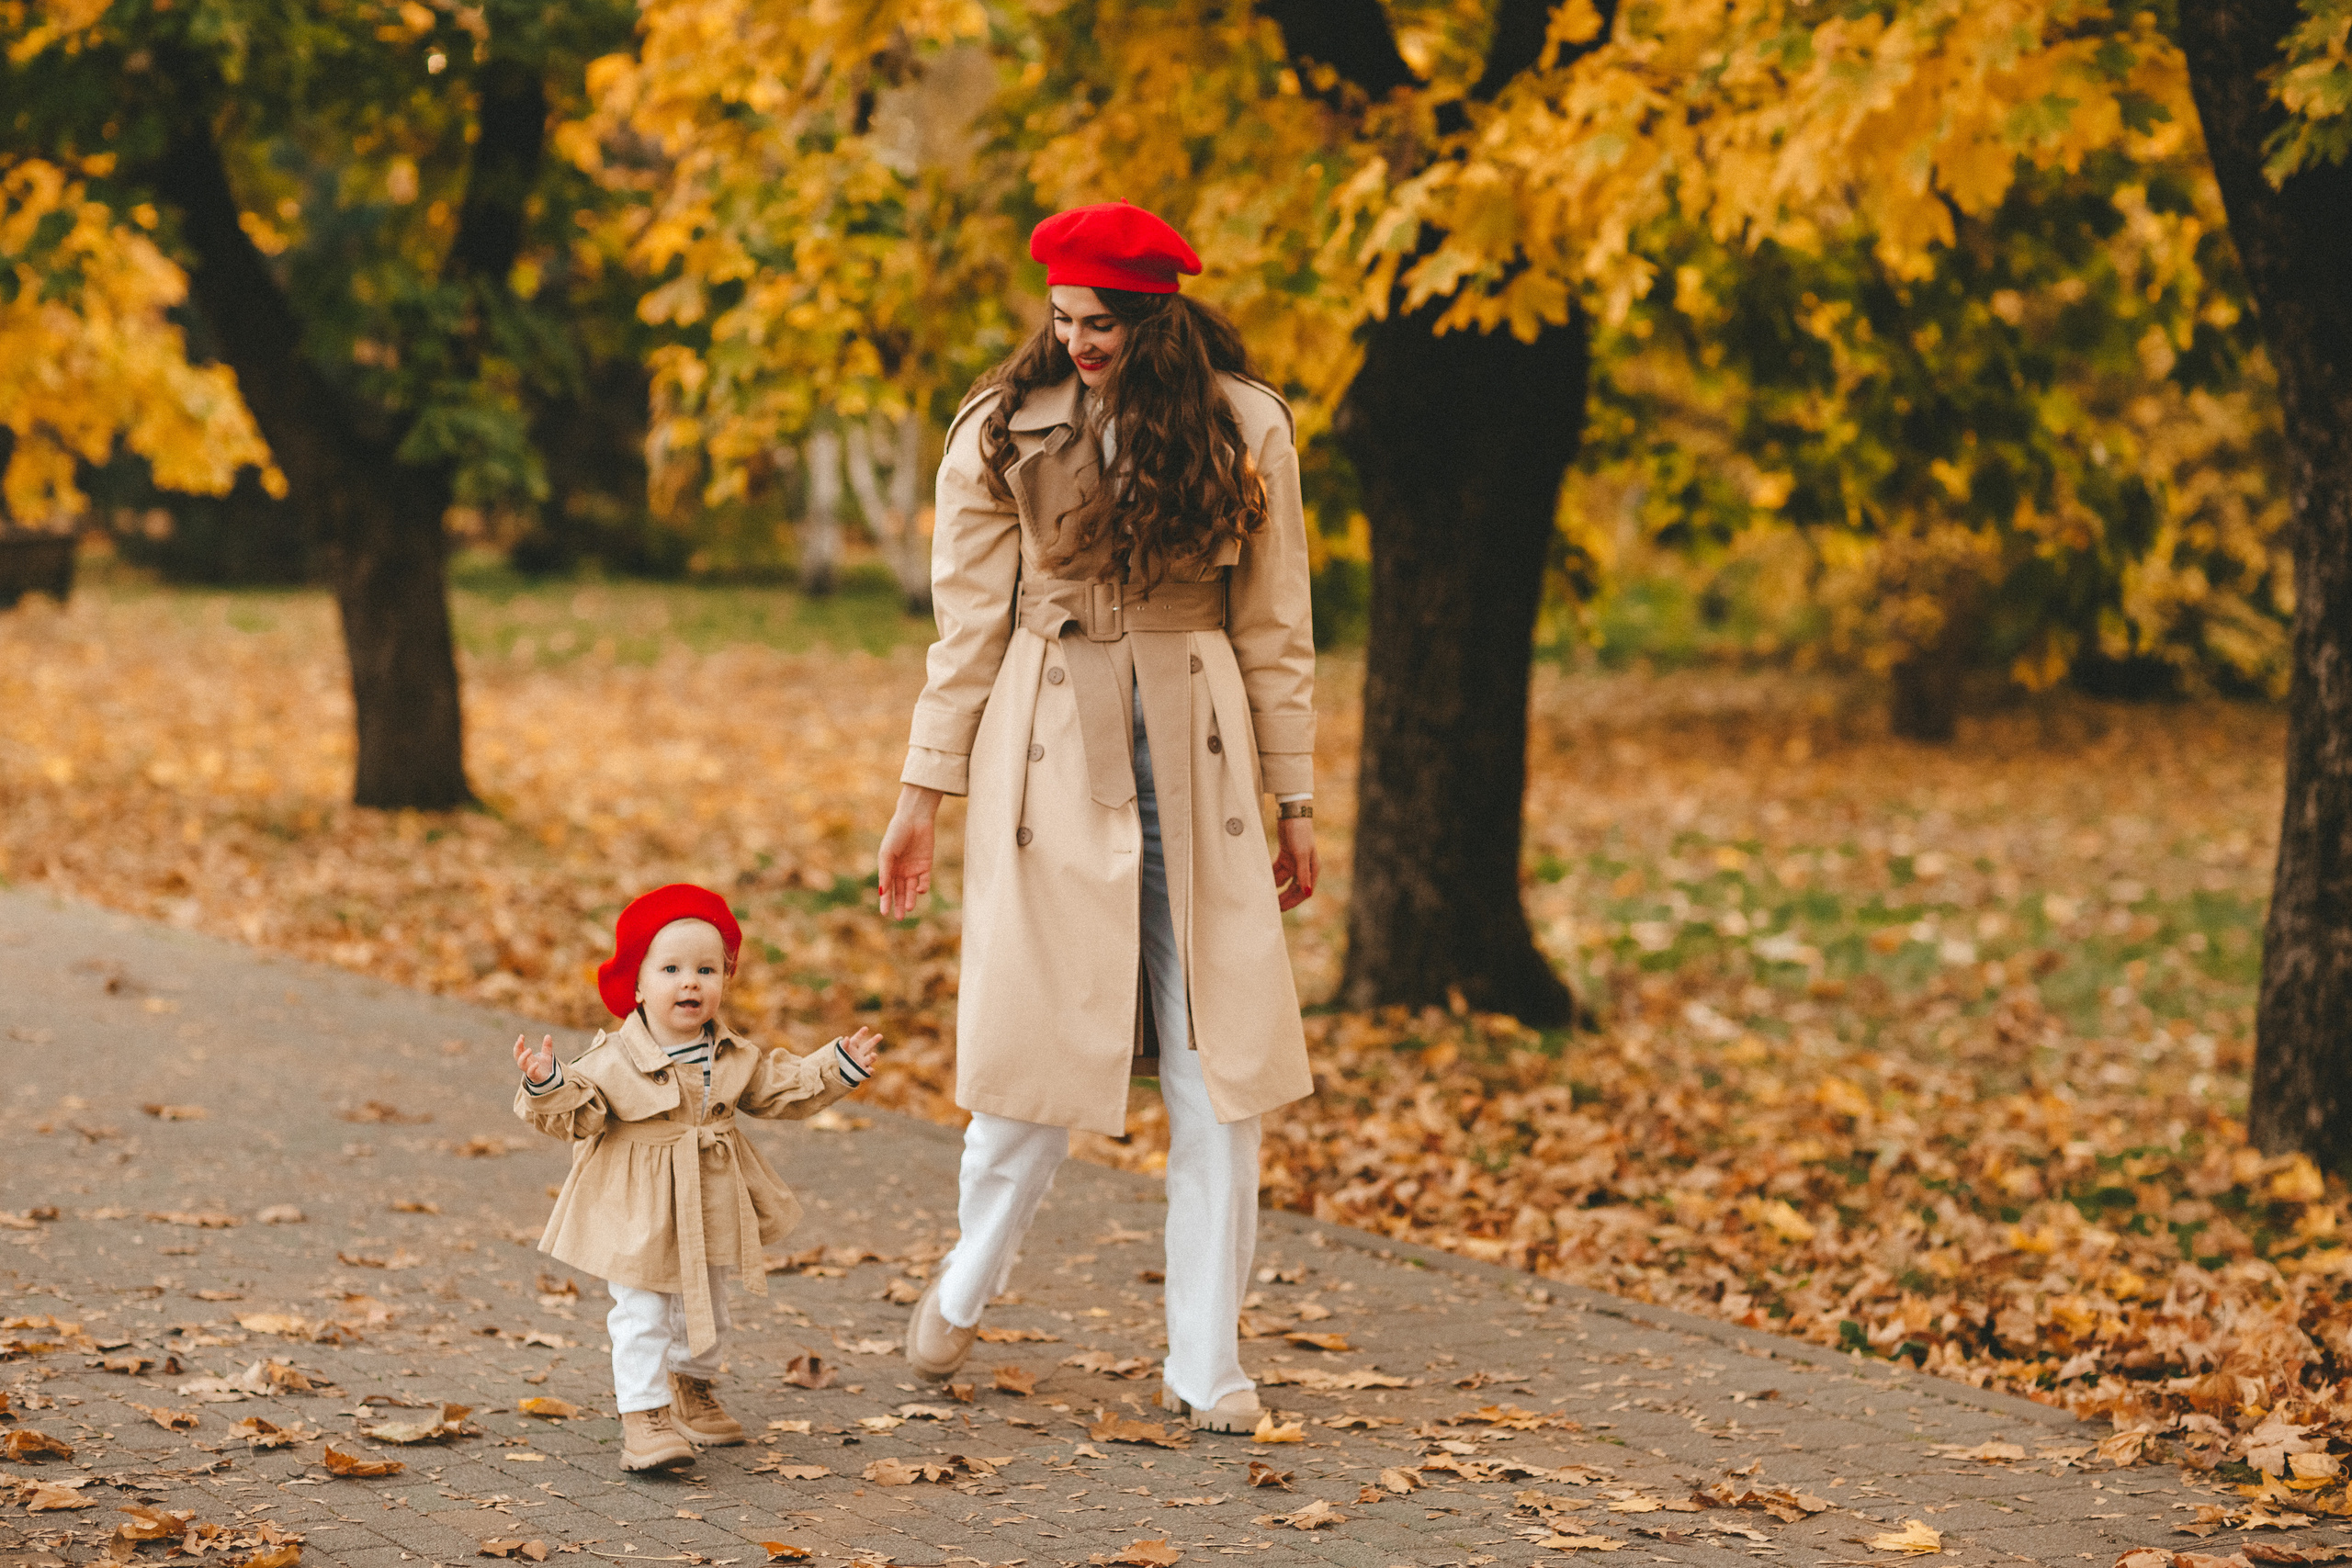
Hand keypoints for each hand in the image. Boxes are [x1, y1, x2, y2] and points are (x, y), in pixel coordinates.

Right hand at [514, 1033, 555, 1083]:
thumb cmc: (545, 1068)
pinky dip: (532, 1068)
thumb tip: (548, 1035)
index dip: (519, 1043)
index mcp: (528, 1058)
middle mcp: (526, 1063)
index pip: (519, 1050)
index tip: (521, 1036)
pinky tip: (537, 1063)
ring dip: (523, 1056)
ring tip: (530, 1049)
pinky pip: (530, 1073)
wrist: (551, 1080)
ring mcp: (529, 1070)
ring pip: (520, 1064)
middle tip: (521, 1040)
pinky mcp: (535, 1076)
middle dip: (517, 1048)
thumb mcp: (547, 1055)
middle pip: (516, 1056)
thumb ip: (547, 1046)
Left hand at [837, 1026, 882, 1073]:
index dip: (861, 1034)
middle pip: (867, 1046)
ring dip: (873, 1057)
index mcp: (852, 1047)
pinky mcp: (863, 1071)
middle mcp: (859, 1053)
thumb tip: (846, 1038)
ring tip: (874, 1055)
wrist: (839, 1073)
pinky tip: (871, 1070)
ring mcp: (862, 1062)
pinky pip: (868, 1071)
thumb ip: (844, 1045)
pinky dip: (870, 1071)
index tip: (865, 1028)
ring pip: (870, 1058)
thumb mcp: (840, 1052)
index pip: (857, 1039)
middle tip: (880, 1035)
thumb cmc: (839, 1060)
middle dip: (874, 1041)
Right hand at [878, 784, 941, 919]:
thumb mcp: (887, 854)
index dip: (885, 901)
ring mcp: (914, 868)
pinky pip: (924, 881)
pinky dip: (922, 887)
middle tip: (899, 918)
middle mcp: (901, 870)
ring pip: (912, 889)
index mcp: (888, 867)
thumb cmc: (896, 834)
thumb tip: (882, 892)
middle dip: (899, 905)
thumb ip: (885, 873)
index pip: (886, 888)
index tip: (884, 914)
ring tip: (909, 908)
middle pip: (900, 892)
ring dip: (910, 899)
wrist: (914, 819)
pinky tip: (919, 890)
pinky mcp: (926, 865)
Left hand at [1272, 817, 1316, 910]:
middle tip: (1272, 907)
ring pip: (1284, 880)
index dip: (1294, 901)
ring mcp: (1294, 861)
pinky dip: (1271, 875)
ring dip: (1276, 887)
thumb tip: (1307, 893)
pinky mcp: (1285, 856)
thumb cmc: (1301, 833)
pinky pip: (1277, 870)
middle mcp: (1304, 867)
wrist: (1292, 813)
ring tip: (1264, 895)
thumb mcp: (1302, 854)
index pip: (1304, 891)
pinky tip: (1263, 880)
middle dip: (1284, 898)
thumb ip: (1303, 874)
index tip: (1281, 909)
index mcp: (1312, 869)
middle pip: (1293, 888)